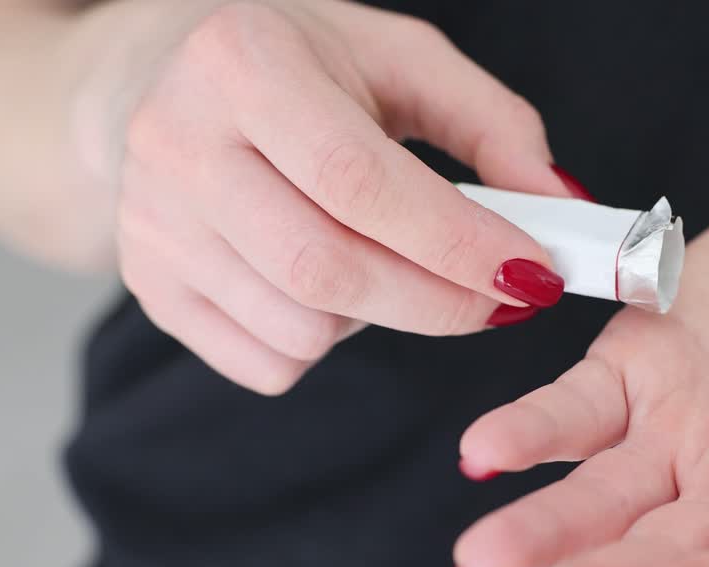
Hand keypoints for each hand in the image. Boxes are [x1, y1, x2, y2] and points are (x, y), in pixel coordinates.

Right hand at [72, 0, 576, 393]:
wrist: (160, 77)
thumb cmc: (299, 66)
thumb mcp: (401, 61)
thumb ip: (493, 126)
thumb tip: (560, 208)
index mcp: (245, 63)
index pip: (359, 181)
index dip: (454, 242)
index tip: (530, 274)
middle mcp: (178, 142)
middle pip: (327, 270)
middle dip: (437, 303)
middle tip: (496, 299)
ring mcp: (152, 223)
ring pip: (300, 329)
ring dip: (378, 320)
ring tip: (385, 263)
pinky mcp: (148, 285)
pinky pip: (266, 364)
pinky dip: (323, 345)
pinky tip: (325, 287)